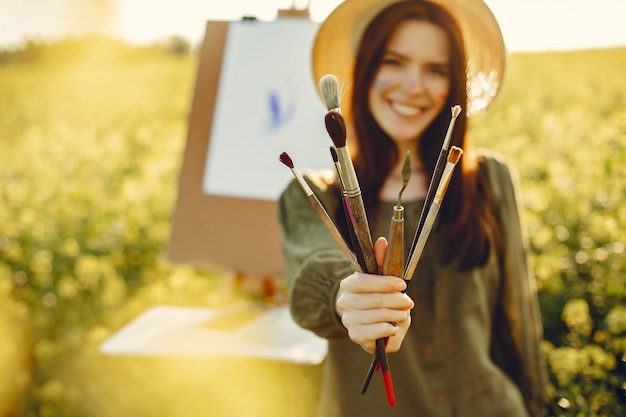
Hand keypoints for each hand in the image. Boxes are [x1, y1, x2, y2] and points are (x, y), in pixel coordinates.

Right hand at [335, 237, 413, 353]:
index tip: (403, 284)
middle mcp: (344, 302)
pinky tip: (393, 327)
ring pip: (377, 317)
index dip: (385, 283)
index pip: (363, 282)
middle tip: (409, 302)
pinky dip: (388, 329)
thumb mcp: (380, 277)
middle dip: (395, 301)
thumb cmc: (376, 295)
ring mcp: (348, 320)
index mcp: (348, 284)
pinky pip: (374, 333)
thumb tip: (382, 241)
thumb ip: (381, 260)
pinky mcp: (355, 336)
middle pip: (373, 300)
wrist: (366, 319)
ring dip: (395, 315)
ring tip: (403, 313)